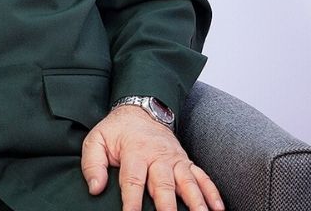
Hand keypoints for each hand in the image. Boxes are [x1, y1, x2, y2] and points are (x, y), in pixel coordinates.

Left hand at [81, 105, 223, 210]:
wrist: (142, 109)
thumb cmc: (118, 130)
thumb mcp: (96, 140)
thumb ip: (93, 164)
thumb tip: (95, 188)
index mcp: (135, 152)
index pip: (133, 180)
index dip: (132, 201)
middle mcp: (158, 156)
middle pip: (164, 184)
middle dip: (167, 206)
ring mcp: (175, 159)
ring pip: (187, 182)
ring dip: (195, 201)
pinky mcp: (186, 162)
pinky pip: (201, 177)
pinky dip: (211, 192)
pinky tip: (217, 207)